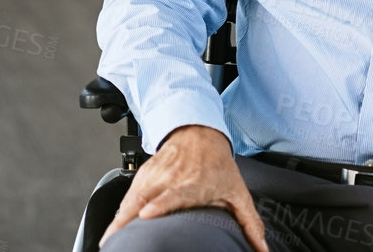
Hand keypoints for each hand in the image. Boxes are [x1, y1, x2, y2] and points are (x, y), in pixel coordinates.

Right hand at [101, 125, 268, 250]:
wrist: (197, 132)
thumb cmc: (217, 165)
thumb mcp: (237, 193)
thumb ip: (250, 224)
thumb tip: (262, 250)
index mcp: (192, 184)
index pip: (173, 194)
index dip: (159, 205)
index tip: (146, 215)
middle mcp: (170, 178)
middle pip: (144, 199)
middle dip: (128, 219)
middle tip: (117, 240)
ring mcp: (153, 175)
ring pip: (131, 198)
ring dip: (119, 219)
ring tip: (110, 240)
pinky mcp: (142, 175)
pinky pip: (127, 196)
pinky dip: (119, 212)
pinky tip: (114, 229)